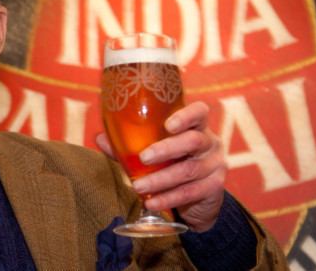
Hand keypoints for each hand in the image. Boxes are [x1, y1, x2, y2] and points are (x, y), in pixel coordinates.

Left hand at [96, 101, 225, 232]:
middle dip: (166, 149)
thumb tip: (100, 138)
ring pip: (189, 170)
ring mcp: (215, 165)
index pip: (199, 113)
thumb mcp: (157, 153)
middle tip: (143, 157)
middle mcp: (210, 142)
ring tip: (138, 186)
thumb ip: (131, 145)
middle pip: (193, 141)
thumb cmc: (174, 164)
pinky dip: (168, 198)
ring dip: (160, 179)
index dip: (186, 115)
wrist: (201, 198)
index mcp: (196, 127)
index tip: (168, 124)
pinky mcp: (214, 187)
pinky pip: (190, 192)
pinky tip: (151, 203)